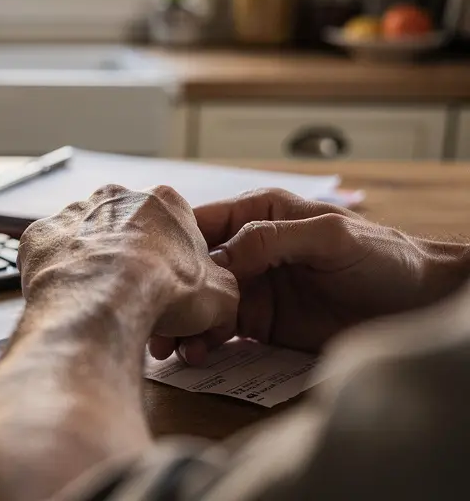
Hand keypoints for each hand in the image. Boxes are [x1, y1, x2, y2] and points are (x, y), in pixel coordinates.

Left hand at [17, 184, 237, 339]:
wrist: (102, 302)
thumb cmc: (163, 292)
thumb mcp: (221, 299)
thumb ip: (221, 296)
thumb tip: (217, 314)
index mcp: (163, 201)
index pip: (173, 230)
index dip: (174, 266)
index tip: (170, 293)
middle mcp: (115, 197)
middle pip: (127, 232)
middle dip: (132, 263)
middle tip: (135, 302)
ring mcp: (73, 213)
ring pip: (86, 241)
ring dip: (94, 266)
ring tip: (100, 305)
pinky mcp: (39, 235)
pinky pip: (51, 256)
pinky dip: (59, 275)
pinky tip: (70, 299)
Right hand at [149, 189, 469, 363]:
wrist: (420, 303)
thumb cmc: (384, 256)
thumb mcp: (329, 236)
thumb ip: (272, 238)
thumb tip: (221, 255)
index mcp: (260, 214)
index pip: (202, 222)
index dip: (172, 243)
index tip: (150, 269)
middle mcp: (249, 250)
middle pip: (193, 269)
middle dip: (171, 293)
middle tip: (156, 321)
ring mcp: (254, 288)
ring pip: (202, 303)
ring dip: (183, 323)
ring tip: (171, 348)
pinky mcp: (262, 323)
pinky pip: (222, 332)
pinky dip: (204, 343)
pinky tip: (196, 356)